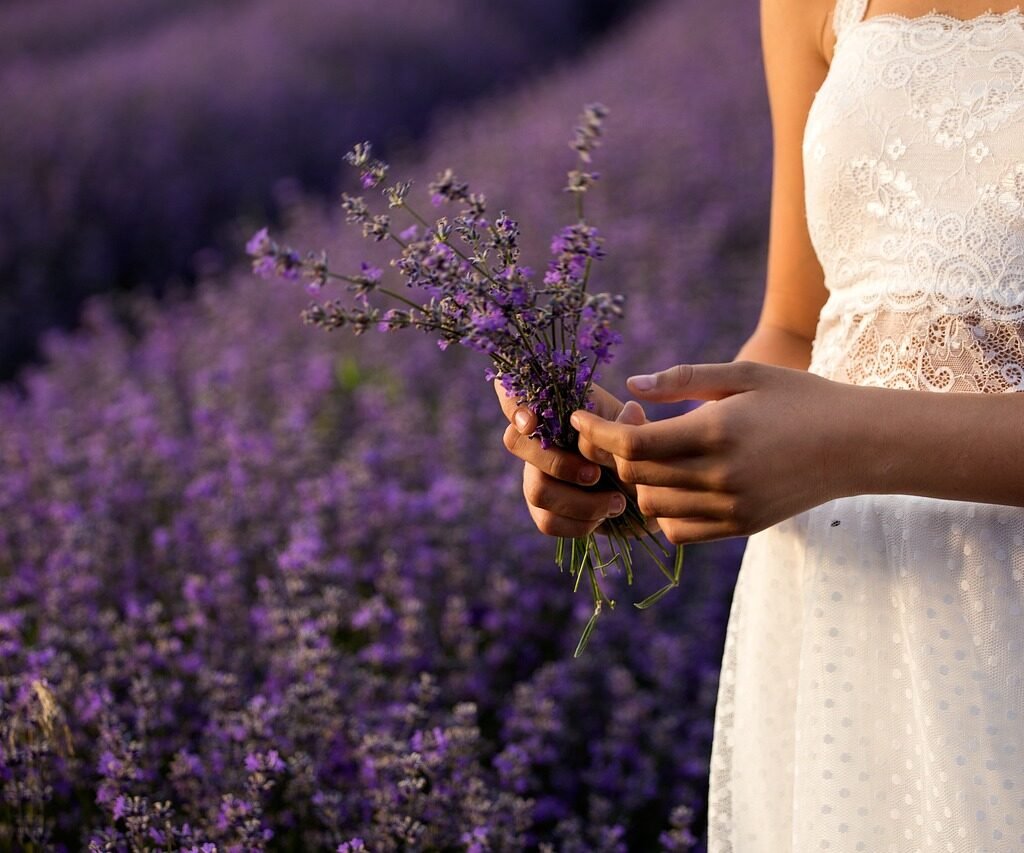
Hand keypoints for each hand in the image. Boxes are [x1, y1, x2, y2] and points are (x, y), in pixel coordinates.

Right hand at [495, 380, 633, 538]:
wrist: (646, 488)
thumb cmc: (634, 448)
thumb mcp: (636, 429)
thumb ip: (630, 423)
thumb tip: (630, 413)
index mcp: (555, 410)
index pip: (513, 396)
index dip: (512, 406)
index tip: (531, 422)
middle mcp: (537, 440)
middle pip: (515, 443)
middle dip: (559, 463)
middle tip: (596, 475)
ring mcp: (535, 475)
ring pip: (536, 490)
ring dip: (580, 502)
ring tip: (615, 502)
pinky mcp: (543, 510)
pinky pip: (547, 521)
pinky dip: (579, 523)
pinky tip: (603, 517)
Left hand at [569, 361, 856, 543]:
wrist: (857, 445)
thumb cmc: (799, 398)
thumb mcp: (744, 374)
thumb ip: (684, 379)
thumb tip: (631, 386)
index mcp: (717, 433)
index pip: (633, 444)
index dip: (597, 431)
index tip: (578, 418)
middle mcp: (720, 477)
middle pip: (635, 476)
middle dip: (616, 451)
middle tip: (631, 423)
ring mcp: (731, 508)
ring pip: (651, 507)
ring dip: (639, 480)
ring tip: (657, 452)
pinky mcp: (740, 528)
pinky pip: (678, 531)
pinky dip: (664, 510)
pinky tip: (677, 483)